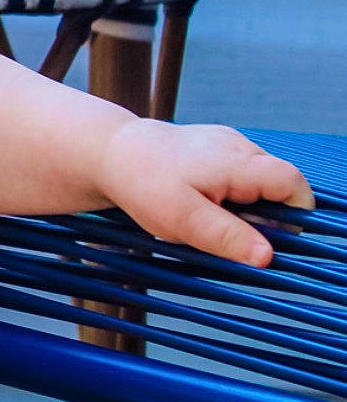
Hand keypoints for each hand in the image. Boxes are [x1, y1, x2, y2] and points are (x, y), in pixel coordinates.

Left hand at [96, 120, 314, 265]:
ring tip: (207, 213)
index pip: (294, 185)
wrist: (108, 153)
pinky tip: (199, 200)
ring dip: (243, 205)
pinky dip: (227, 194)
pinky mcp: (214, 148)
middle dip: (264, 215)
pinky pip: (237, 176)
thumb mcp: (184, 220)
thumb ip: (227, 237)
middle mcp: (239, 147)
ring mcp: (227, 144)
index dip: (295, 214)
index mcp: (239, 162)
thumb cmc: (143, 183)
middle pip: (279, 186)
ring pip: (257, 183)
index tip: (273, 237)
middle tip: (226, 229)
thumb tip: (267, 257)